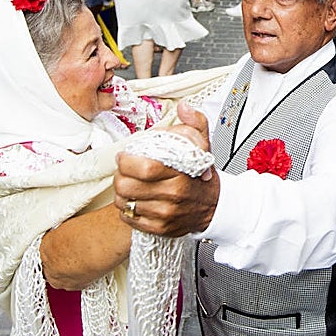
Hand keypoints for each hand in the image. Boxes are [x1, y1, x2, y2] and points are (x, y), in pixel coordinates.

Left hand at [113, 104, 217, 237]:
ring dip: (122, 192)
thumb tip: (184, 107)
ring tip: (129, 185)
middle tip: (124, 171)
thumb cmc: (202, 177)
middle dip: (120, 176)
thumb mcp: (203, 146)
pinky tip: (136, 200)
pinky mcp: (159, 228)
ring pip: (124, 202)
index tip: (124, 156)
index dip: (126, 161)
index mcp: (181, 174)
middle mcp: (172, 196)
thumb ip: (194, 123)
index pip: (143, 168)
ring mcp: (165, 215)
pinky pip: (129, 218)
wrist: (215, 207)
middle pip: (127, 186)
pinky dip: (127, 209)